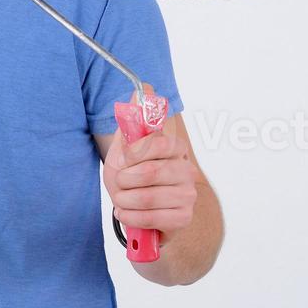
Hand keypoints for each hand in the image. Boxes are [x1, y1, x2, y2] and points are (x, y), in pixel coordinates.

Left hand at [103, 102, 198, 242]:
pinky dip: (129, 216)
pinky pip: (149, 217)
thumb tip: (144, 89)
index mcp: (174, 148)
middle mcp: (186, 170)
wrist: (139, 210)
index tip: (121, 161)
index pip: (156, 143)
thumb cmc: (132, 176)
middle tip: (120, 183)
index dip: (130, 154)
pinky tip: (128, 213)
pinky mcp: (183, 218)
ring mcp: (188, 195)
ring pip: (146, 197)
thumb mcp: (125, 147)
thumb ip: (134, 120)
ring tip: (123, 199)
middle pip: (149, 172)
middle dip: (123, 180)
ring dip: (124, 200)